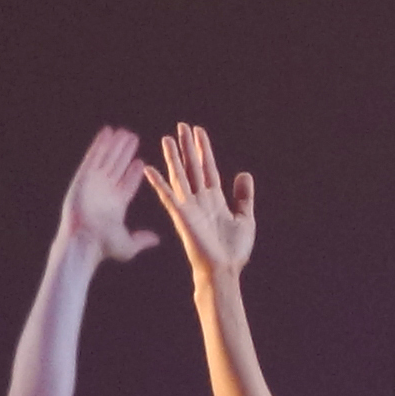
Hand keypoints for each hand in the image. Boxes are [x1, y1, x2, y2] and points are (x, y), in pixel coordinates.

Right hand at [54, 126, 164, 264]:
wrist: (86, 241)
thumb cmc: (104, 247)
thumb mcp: (128, 244)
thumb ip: (141, 239)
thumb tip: (156, 239)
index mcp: (116, 204)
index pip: (128, 183)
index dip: (134, 172)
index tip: (140, 161)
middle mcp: (106, 191)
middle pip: (117, 167)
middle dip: (124, 153)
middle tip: (133, 138)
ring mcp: (95, 183)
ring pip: (108, 159)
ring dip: (115, 145)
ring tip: (124, 131)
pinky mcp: (84, 177)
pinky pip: (93, 157)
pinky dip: (99, 144)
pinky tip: (107, 132)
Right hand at [142, 124, 260, 276]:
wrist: (224, 269)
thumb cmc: (233, 250)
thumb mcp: (245, 219)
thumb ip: (243, 197)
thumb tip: (243, 173)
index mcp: (215, 199)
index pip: (208, 168)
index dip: (204, 149)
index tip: (198, 131)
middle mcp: (200, 199)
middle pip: (192, 167)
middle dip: (188, 146)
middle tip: (182, 125)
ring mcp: (189, 206)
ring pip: (180, 176)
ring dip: (173, 157)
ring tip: (168, 138)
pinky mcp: (181, 216)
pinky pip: (167, 196)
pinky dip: (158, 183)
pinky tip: (149, 168)